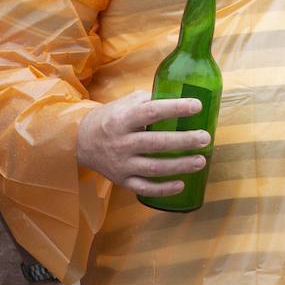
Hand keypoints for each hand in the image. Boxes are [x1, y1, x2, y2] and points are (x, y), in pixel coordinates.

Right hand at [75, 91, 210, 195]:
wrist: (80, 142)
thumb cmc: (111, 119)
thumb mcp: (125, 103)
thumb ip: (150, 100)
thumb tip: (182, 95)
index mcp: (123, 120)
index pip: (151, 112)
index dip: (175, 108)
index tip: (197, 106)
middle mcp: (122, 143)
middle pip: (156, 143)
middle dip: (183, 141)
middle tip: (205, 138)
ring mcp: (121, 164)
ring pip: (154, 168)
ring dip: (180, 166)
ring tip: (201, 161)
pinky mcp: (122, 180)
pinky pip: (144, 188)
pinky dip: (163, 189)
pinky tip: (182, 185)